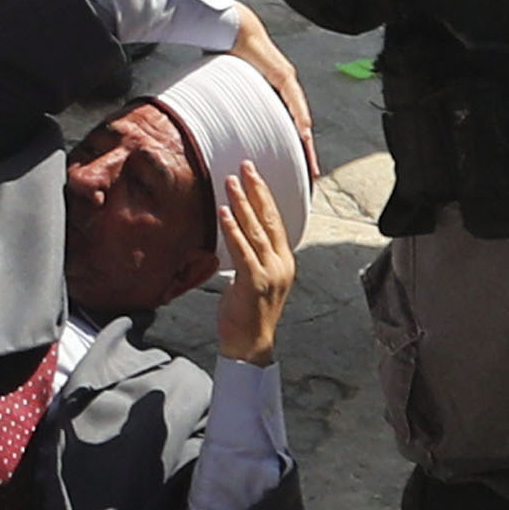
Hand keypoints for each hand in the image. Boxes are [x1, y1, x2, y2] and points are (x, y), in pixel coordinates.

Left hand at [211, 154, 298, 366]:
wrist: (250, 344)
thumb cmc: (247, 312)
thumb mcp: (253, 279)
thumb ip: (251, 257)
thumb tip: (237, 236)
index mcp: (283, 261)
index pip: (276, 221)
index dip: (265, 196)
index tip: (254, 174)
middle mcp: (281, 264)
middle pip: (270, 219)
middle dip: (257, 190)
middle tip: (246, 165)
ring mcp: (271, 272)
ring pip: (256, 230)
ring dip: (243, 203)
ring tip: (231, 181)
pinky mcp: (255, 281)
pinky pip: (243, 250)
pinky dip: (233, 229)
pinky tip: (224, 212)